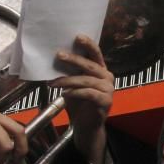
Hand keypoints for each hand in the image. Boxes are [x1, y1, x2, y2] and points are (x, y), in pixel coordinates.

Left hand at [50, 35, 113, 163]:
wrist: (85, 127)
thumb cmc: (79, 104)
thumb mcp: (73, 85)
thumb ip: (70, 72)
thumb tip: (54, 58)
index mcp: (101, 71)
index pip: (96, 54)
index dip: (88, 44)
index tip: (77, 37)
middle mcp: (107, 78)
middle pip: (90, 65)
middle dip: (73, 59)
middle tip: (59, 55)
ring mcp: (109, 90)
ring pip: (86, 80)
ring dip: (68, 80)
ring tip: (54, 82)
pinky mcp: (106, 101)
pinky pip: (88, 93)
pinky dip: (75, 92)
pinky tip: (65, 94)